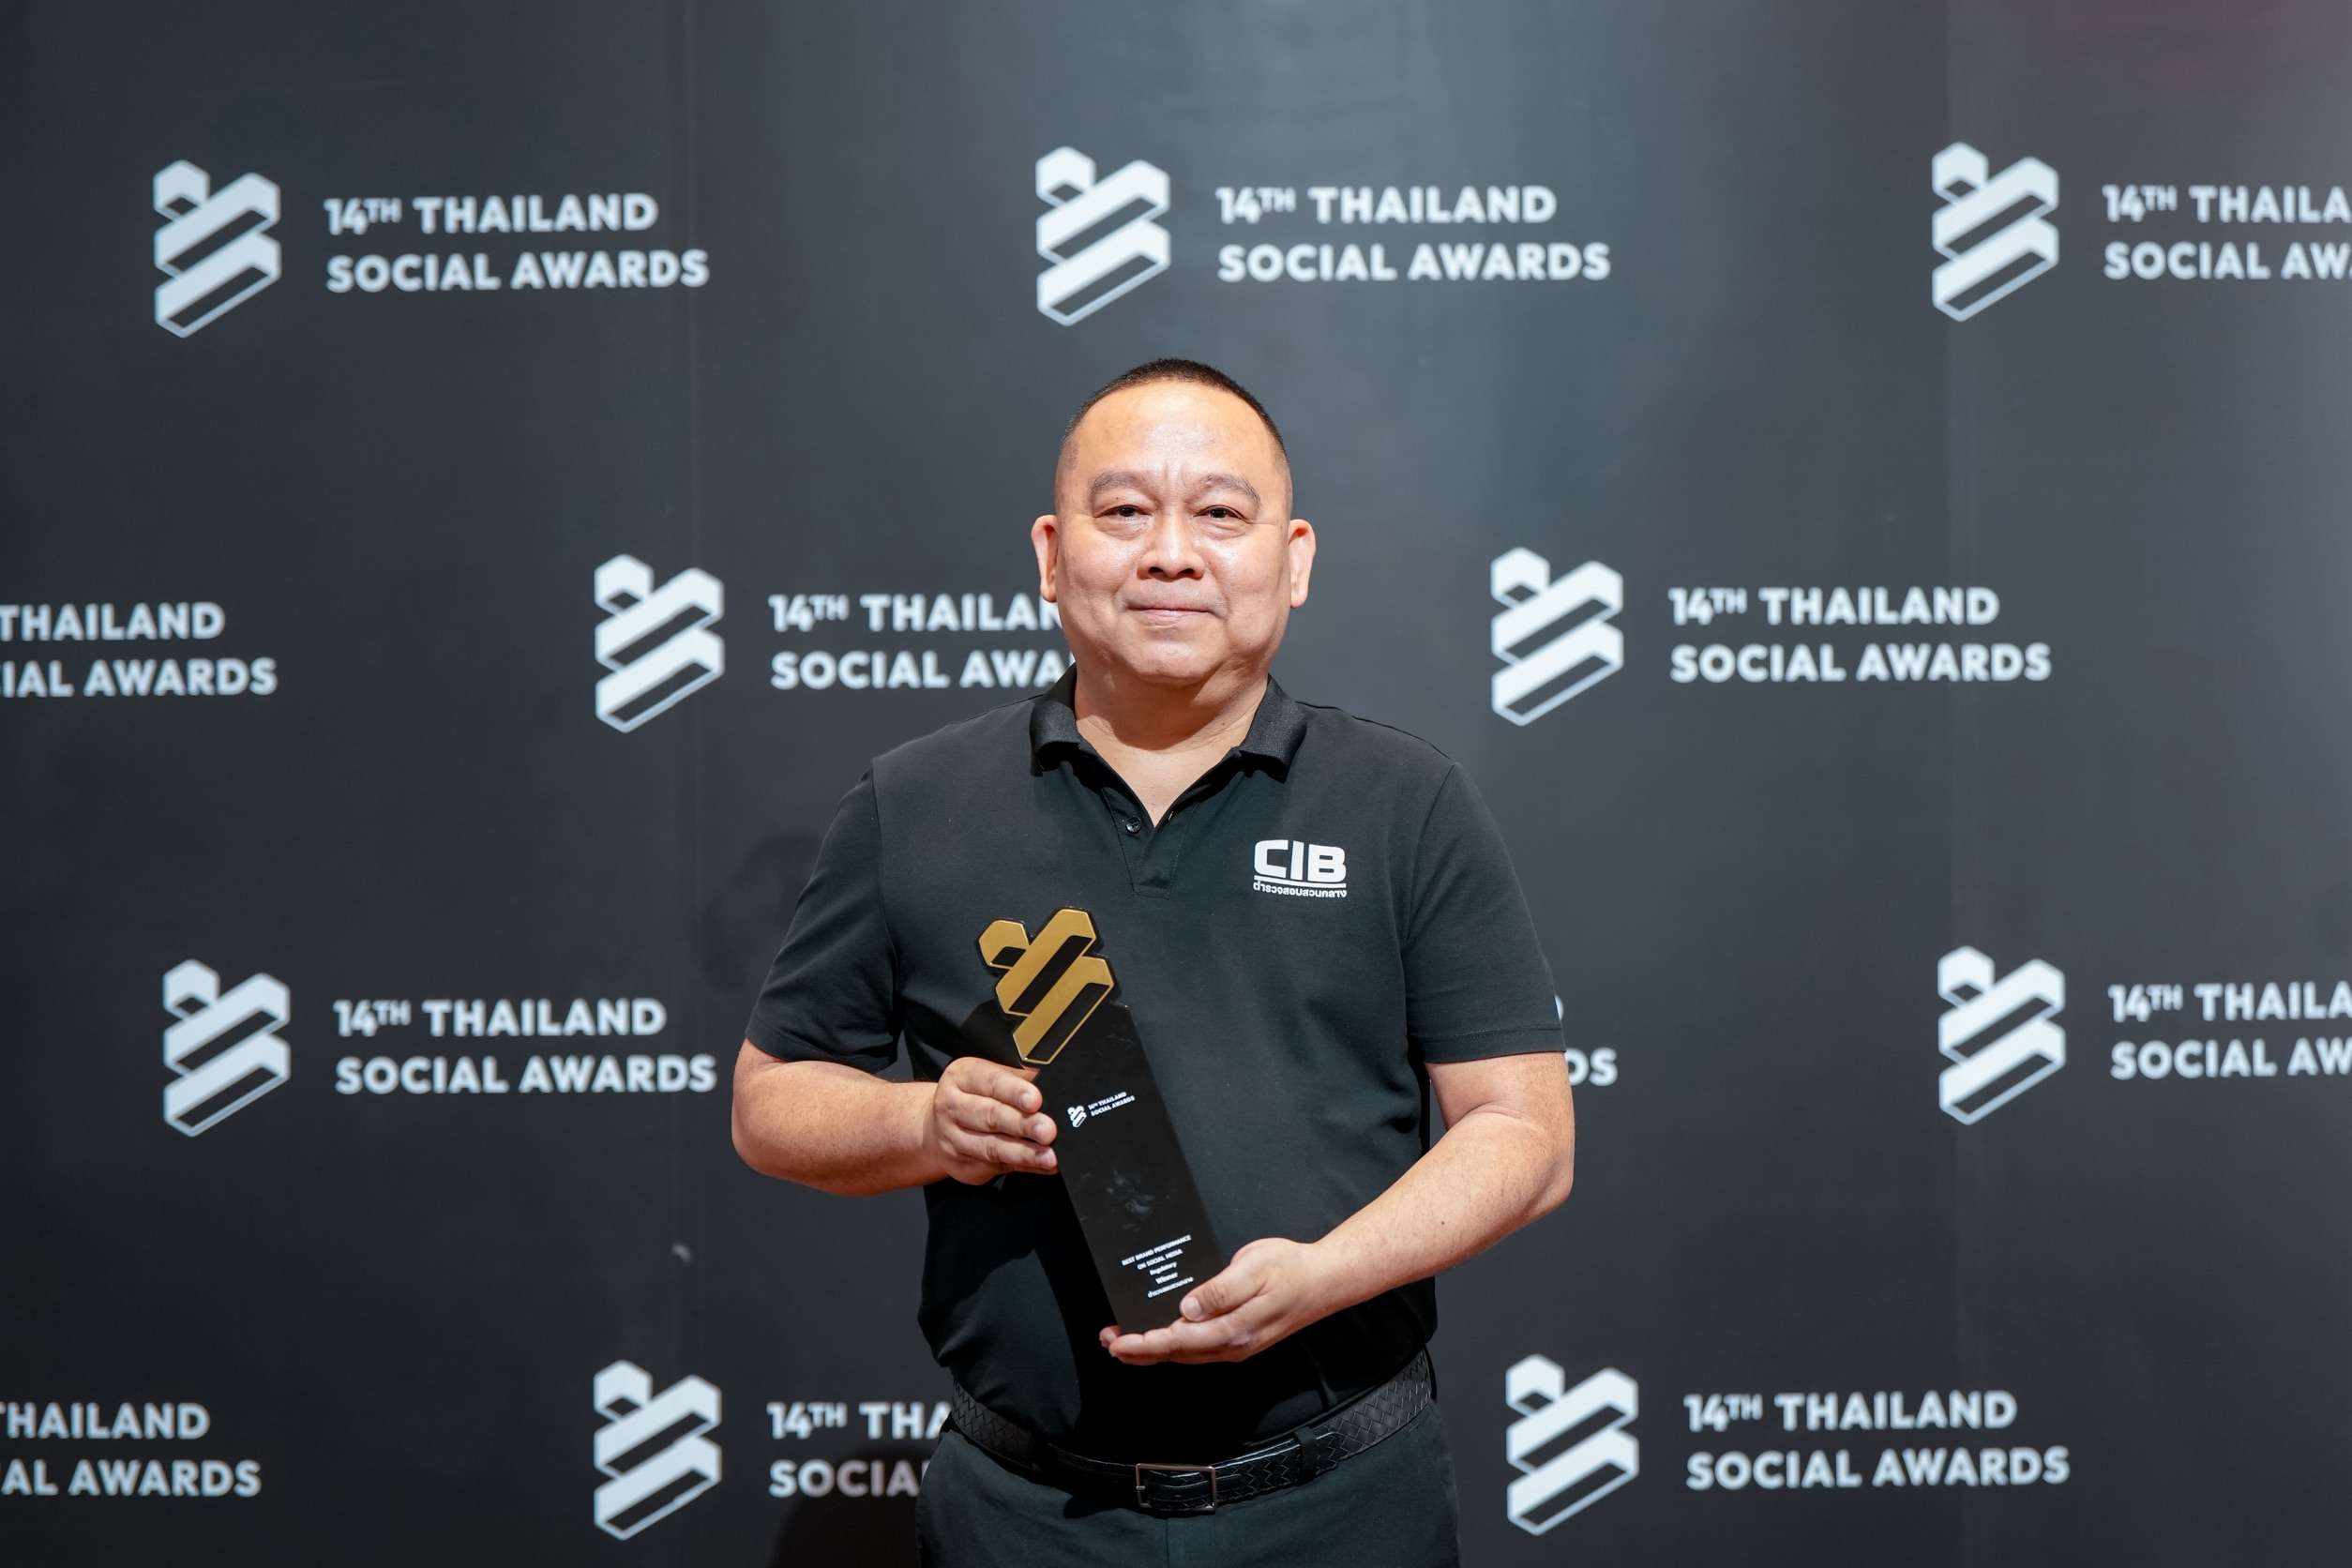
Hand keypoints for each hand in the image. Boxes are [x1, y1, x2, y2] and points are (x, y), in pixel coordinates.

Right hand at [925, 1057, 1056, 1184]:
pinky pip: (997, 1168)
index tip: (1036, 1100)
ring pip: (992, 1148)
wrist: (932, 1128)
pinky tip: (1042, 1165)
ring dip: (1024, 1153)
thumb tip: (1051, 1083)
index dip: (1015, 1092)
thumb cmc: (971, 1097)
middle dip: (1023, 1124)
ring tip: (1049, 1156)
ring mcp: (953, 1139)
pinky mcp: (962, 1166)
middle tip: (1048, 1130)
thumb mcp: (987, 1078)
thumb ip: (1017, 1079)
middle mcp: (952, 1107)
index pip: (991, 1082)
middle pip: (990, 1116)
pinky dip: (1024, 1167)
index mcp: (962, 1077)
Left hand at [1098, 1238, 1339, 1364]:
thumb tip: (1186, 1309)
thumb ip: (1219, 1290)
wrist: (1325, 1282)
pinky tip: (1162, 1332)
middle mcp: (1231, 1346)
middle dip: (1139, 1351)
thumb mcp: (1254, 1268)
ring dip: (1154, 1349)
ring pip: (1185, 1354)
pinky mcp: (1238, 1339)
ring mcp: (1236, 1346)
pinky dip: (1173, 1344)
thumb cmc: (1290, 1269)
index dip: (1143, 1344)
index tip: (1117, 1341)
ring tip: (1124, 1339)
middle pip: (1176, 1354)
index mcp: (1232, 1331)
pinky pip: (1197, 1348)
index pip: (1177, 1342)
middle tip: (1108, 1339)